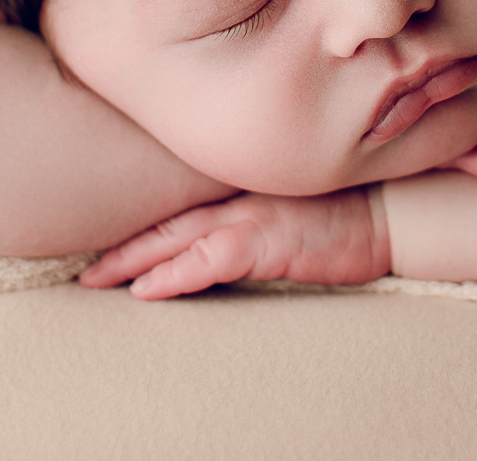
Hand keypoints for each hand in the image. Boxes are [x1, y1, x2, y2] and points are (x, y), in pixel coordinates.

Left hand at [79, 189, 390, 299]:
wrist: (391, 207)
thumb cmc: (351, 207)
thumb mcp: (295, 203)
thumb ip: (260, 208)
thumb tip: (230, 233)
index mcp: (243, 186)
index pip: (182, 203)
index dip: (143, 220)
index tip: (109, 234)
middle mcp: (239, 196)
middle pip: (167, 221)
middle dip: (123, 246)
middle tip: (85, 268)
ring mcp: (251, 217)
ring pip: (176, 239)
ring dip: (133, 261)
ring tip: (97, 279)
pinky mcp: (266, 242)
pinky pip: (208, 261)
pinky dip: (174, 275)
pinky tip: (147, 289)